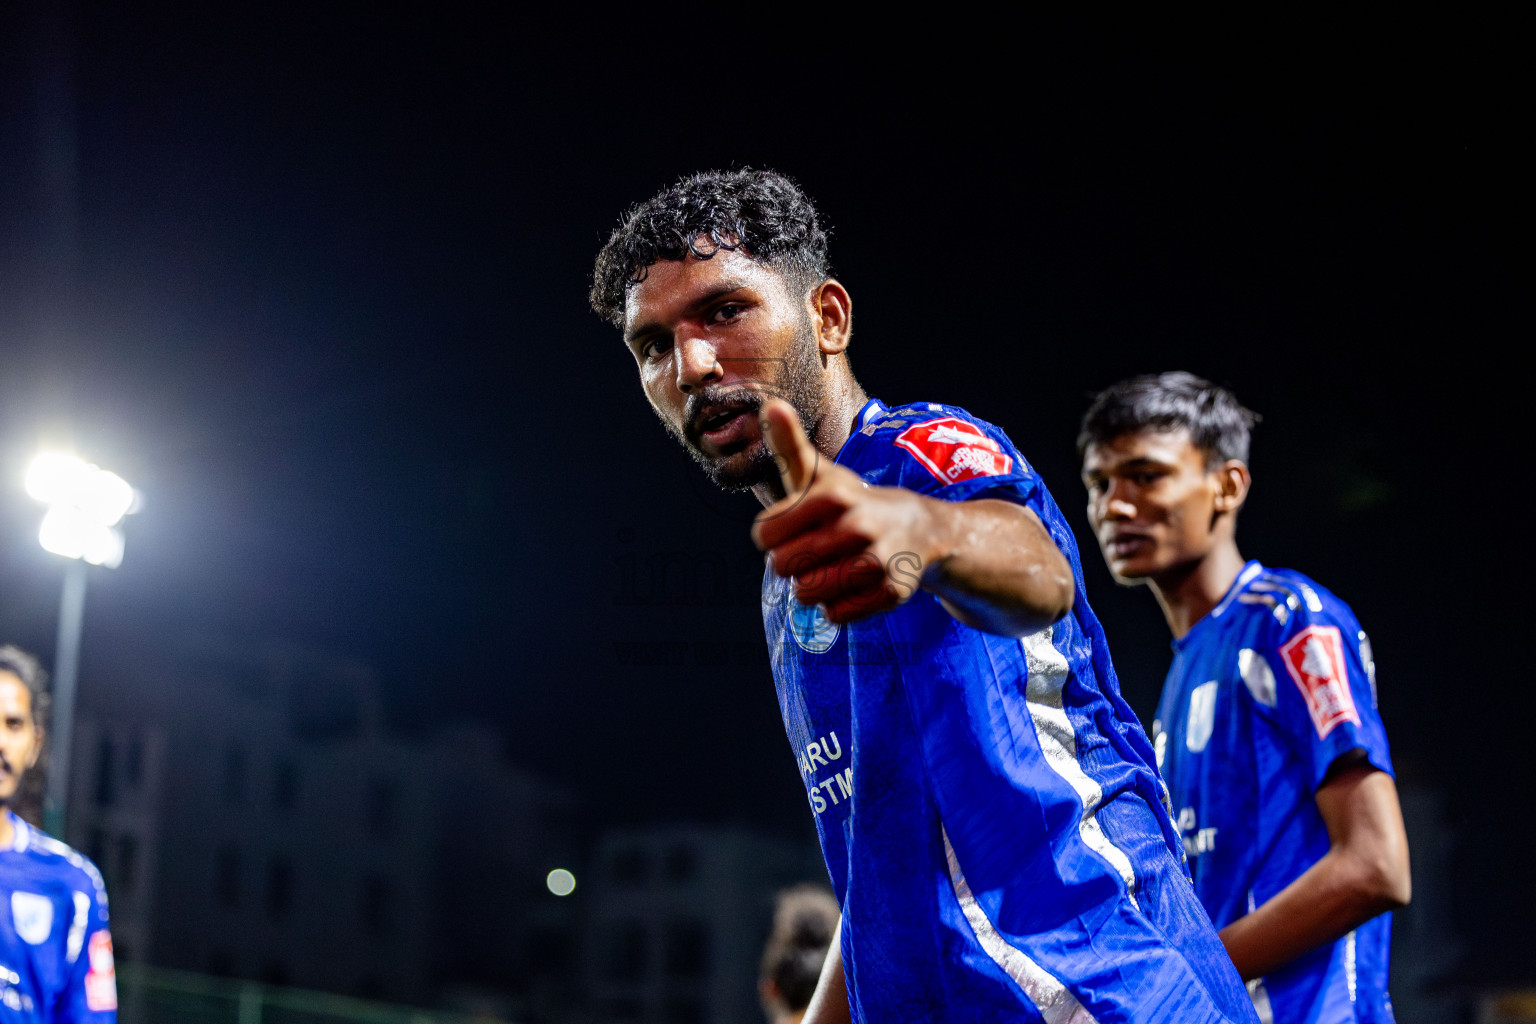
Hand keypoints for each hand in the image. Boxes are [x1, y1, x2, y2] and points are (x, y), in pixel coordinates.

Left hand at [750, 399, 935, 622]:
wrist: (920, 529)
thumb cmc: (851, 502)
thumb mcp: (821, 474)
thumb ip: (789, 444)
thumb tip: (770, 402)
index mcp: (832, 495)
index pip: (765, 536)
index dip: (770, 538)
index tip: (789, 530)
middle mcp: (857, 525)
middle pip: (785, 567)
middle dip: (791, 564)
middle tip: (811, 552)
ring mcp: (877, 561)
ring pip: (808, 594)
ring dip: (811, 587)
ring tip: (829, 568)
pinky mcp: (891, 592)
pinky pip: (836, 615)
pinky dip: (836, 606)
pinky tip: (851, 585)